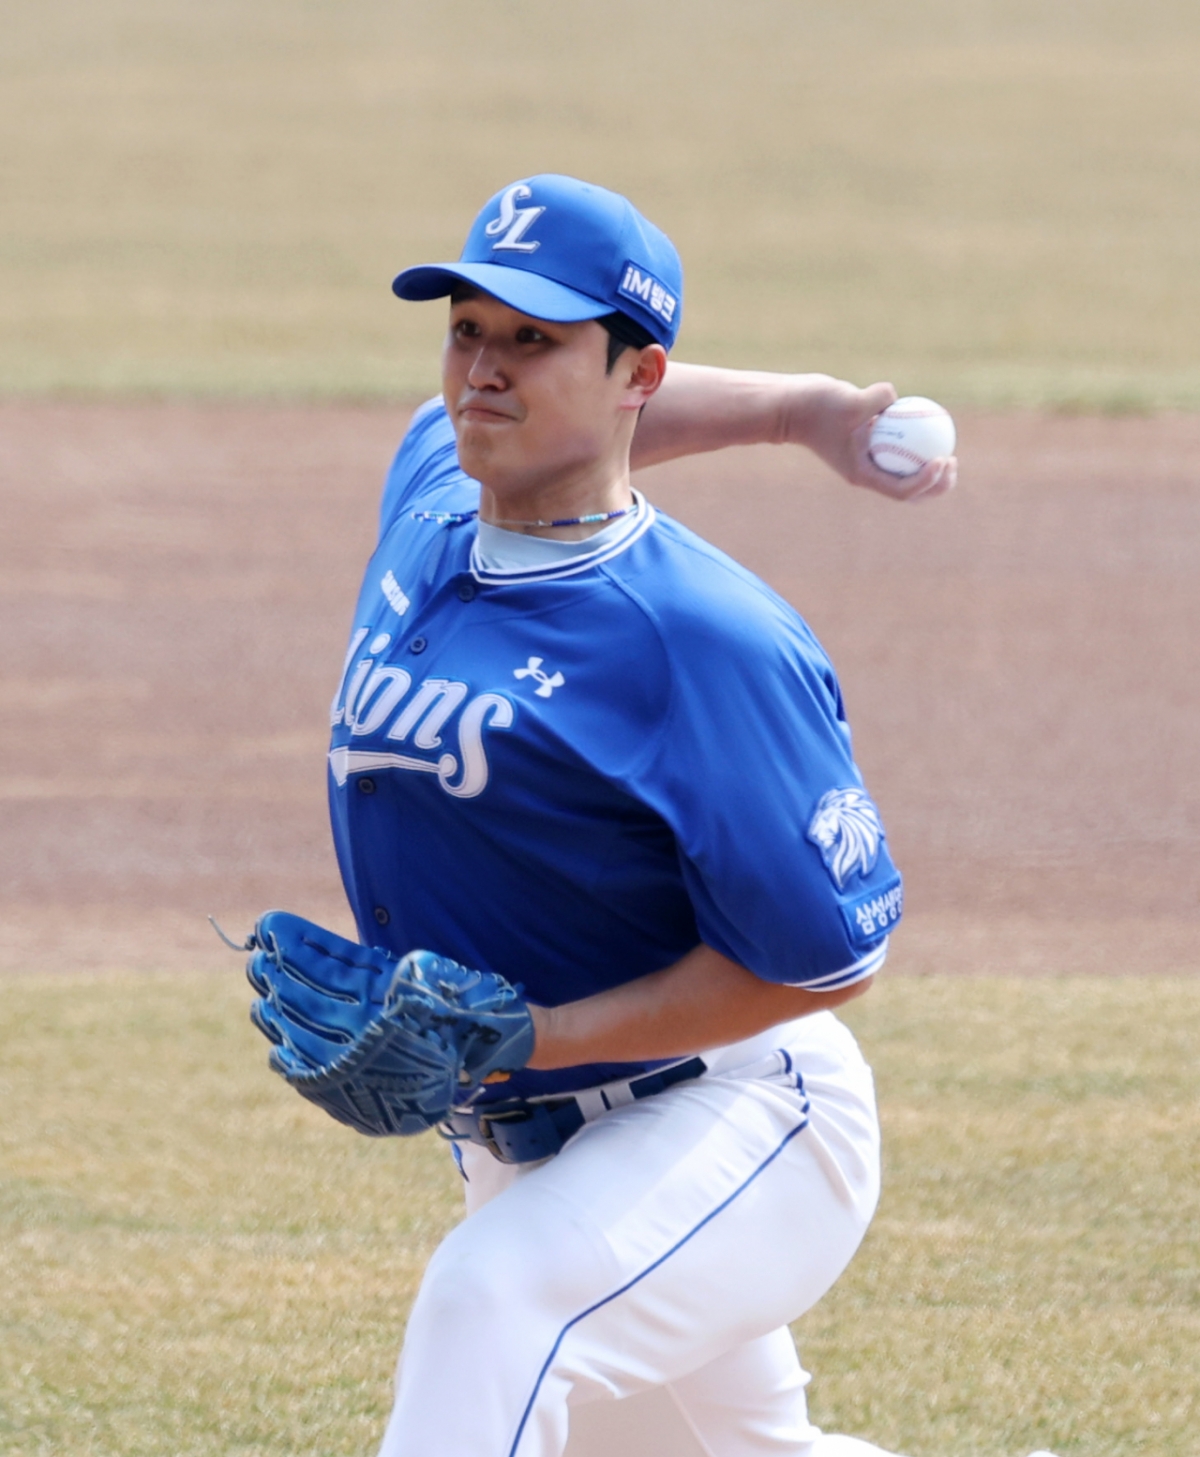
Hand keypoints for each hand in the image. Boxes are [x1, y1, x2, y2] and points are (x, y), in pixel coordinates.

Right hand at [781, 377, 956, 502]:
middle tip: (952, 462)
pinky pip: (900, 453)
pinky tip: (932, 426)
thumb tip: (896, 396)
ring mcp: (868, 462)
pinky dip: (916, 447)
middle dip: (936, 485)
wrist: (793, 406)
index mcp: (862, 474)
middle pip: (909, 493)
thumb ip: (874, 398)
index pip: (901, 489)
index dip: (926, 481)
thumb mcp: (846, 400)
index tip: (942, 460)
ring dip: (931, 472)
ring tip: (950, 455)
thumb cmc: (817, 406)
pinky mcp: (869, 447)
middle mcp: (867, 473)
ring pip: (907, 476)